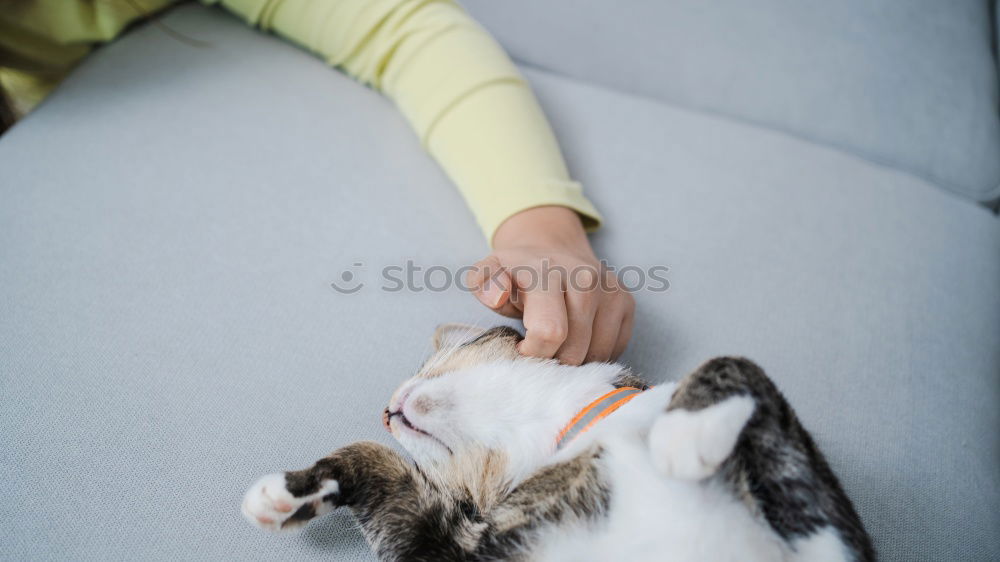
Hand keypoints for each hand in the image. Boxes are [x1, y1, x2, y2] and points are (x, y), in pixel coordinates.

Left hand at [466, 206, 633, 364]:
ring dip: (575, 361)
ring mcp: (610, 290)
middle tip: (539, 349)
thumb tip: (498, 295)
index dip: (533, 353)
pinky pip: (614, 349)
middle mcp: (585, 277)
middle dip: (553, 361)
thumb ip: (483, 284)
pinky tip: (578, 339)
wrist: (550, 249)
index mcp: (548, 272)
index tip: (521, 347)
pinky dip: (595, 353)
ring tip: (557, 344)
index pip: (550, 333)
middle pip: (575, 351)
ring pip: (598, 355)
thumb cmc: (516, 273)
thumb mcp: (488, 273)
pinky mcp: (626, 302)